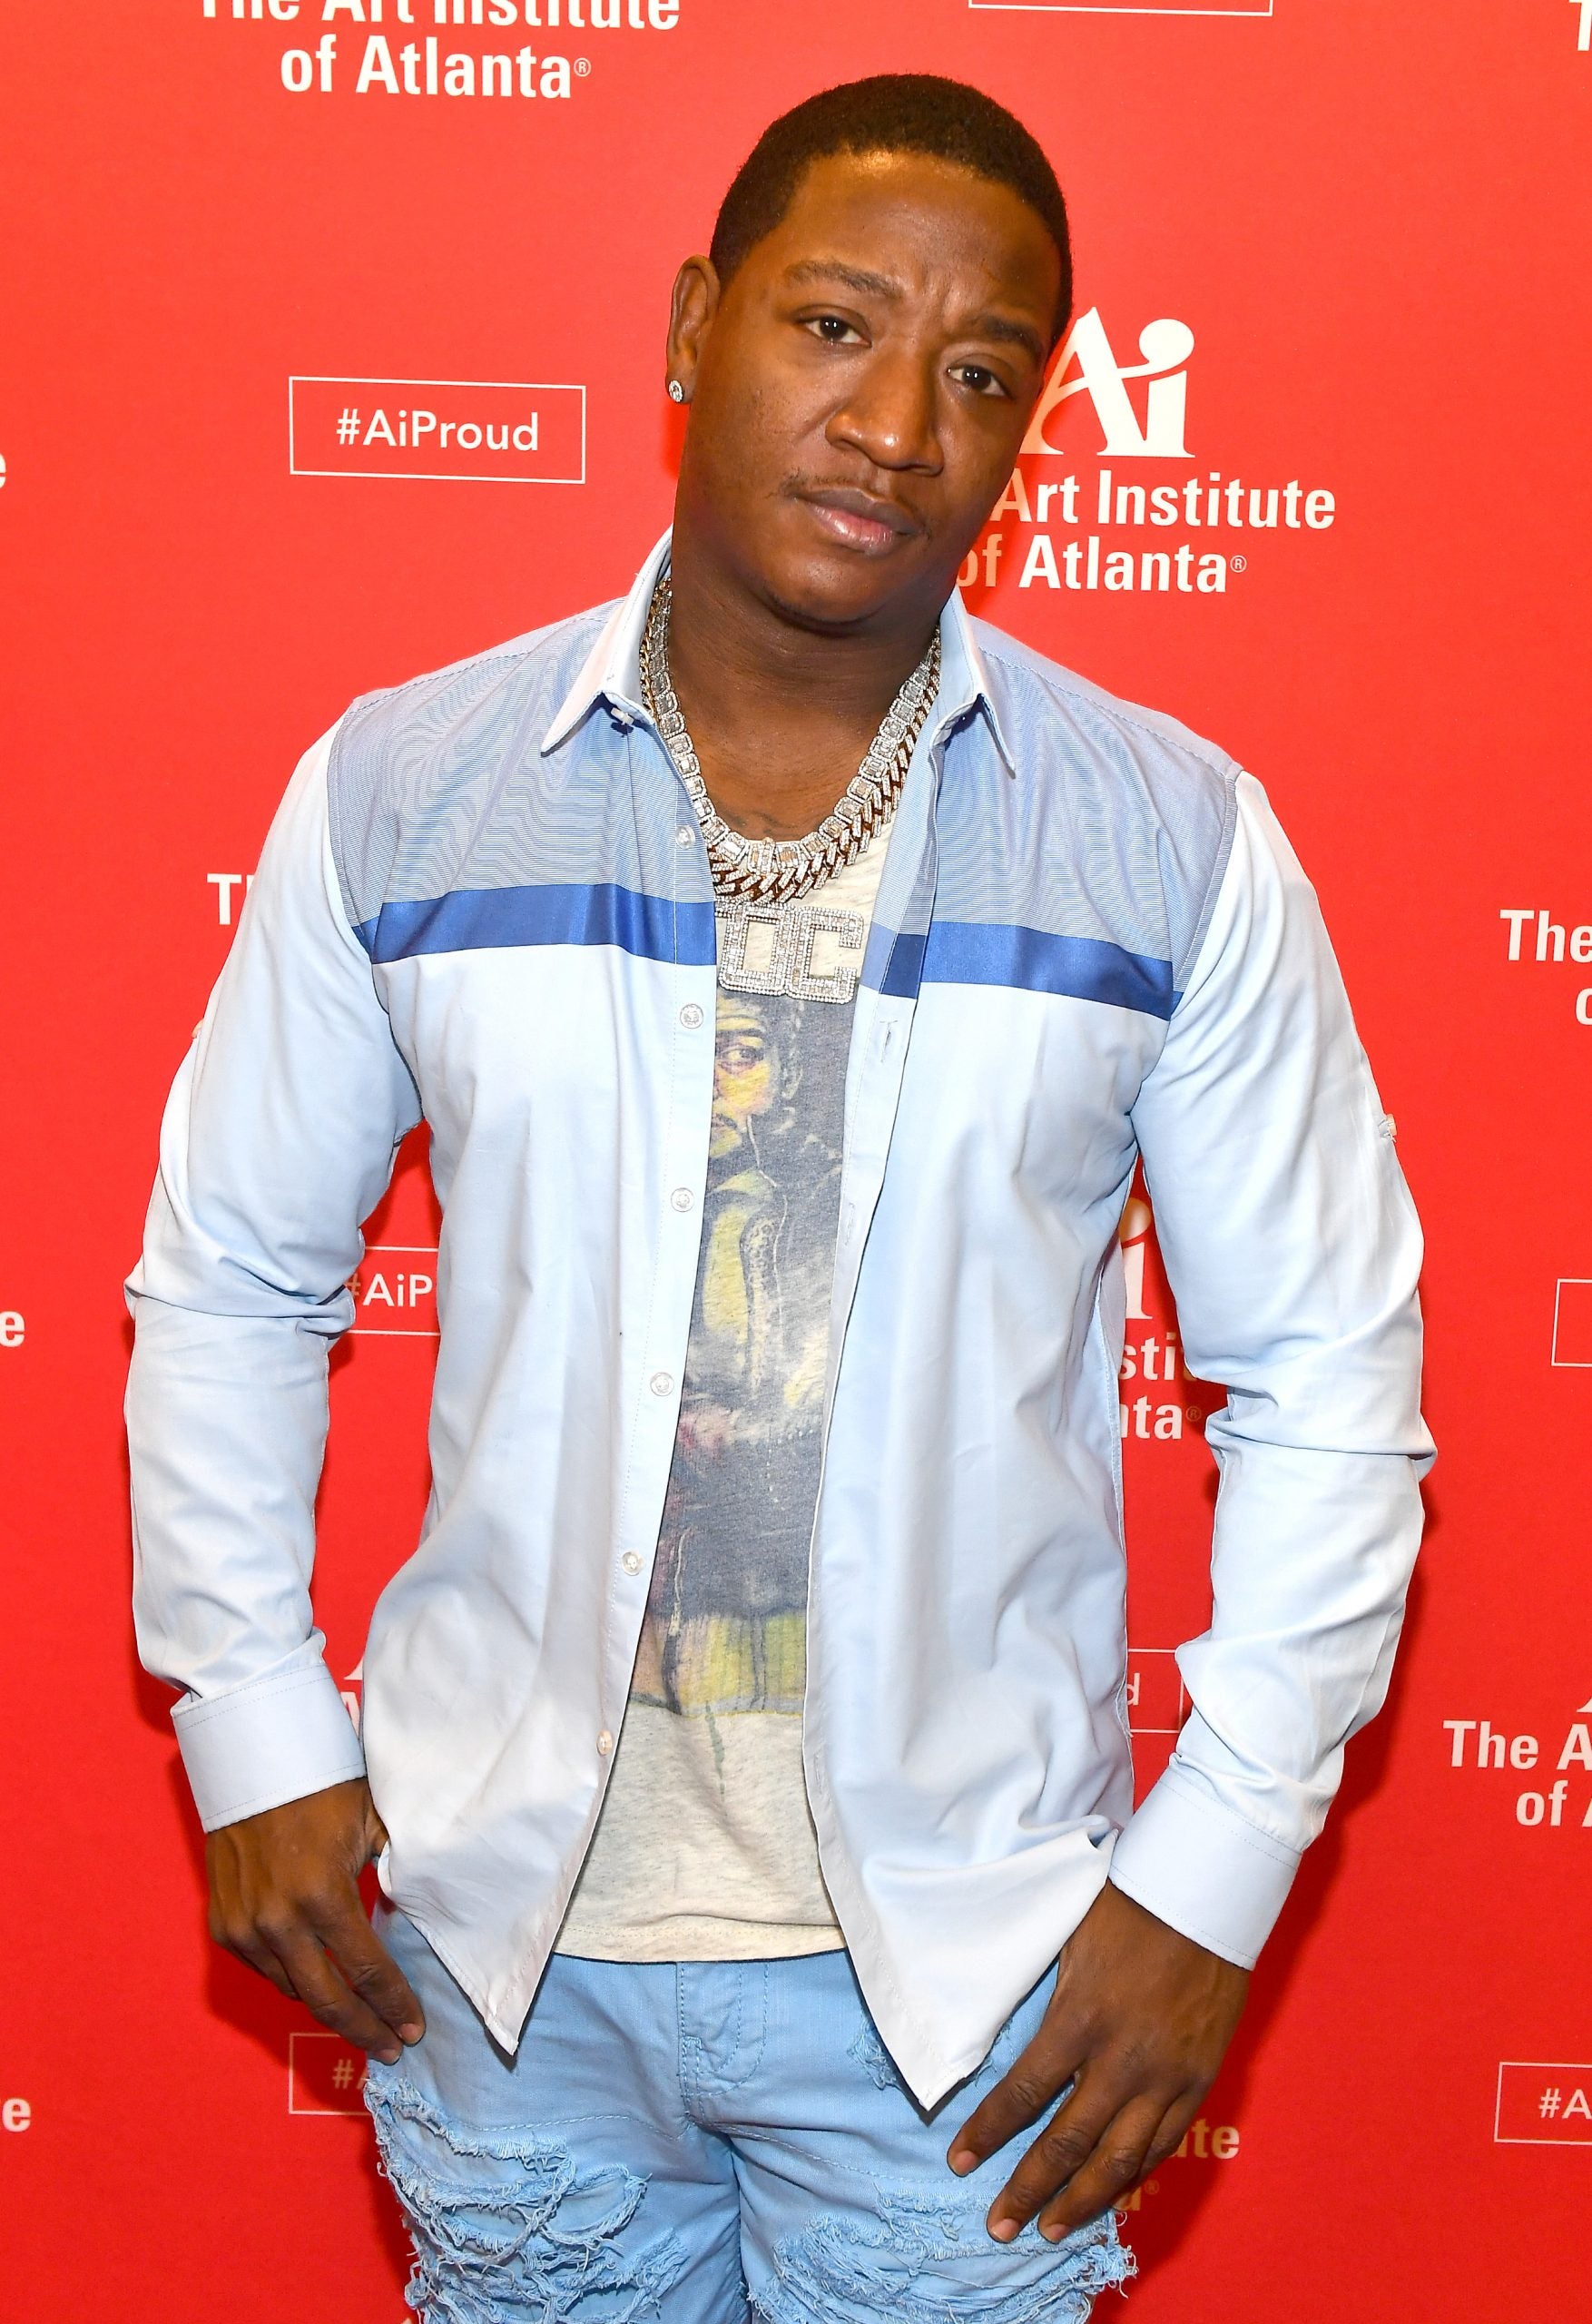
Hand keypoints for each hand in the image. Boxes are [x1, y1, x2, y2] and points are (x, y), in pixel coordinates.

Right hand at [205, 1776, 424, 2063]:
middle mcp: (279, 1922)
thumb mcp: (370, 1824)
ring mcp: (245, 1927)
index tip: (414, 2029)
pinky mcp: (222, 1925)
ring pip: (293, 1987)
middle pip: (327, 2000)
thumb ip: (394, 1871)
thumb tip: (420, 1911)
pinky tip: (316, 1973)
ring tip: (359, 2012)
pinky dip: (291, 1974)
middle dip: (364, 2029)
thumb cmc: (322, 1787)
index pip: (367, 1971)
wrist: (252, 1764)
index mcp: (323, 1897)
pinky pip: (263, 1968)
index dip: (394, 2004)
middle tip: (391, 2047)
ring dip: (327, 2002)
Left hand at [948, 1881, 1248, 2239]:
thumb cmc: (1125, 1907)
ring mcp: (1166, 2076)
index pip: (1023, 2093)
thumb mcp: (1066, 1940)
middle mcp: (1123, 2060)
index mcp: (1080, 2019)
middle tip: (998, 2226)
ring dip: (1081, 2200)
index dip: (987, 2133)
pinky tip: (1111, 2195)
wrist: (1203, 1895)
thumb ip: (1041, 1994)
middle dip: (1028, 2189)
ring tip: (1050, 2230)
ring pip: (1119, 2158)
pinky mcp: (1199, 2079)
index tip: (959, 2163)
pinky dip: (1134, 2173)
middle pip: (1068, 2142)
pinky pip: (1163, 2141)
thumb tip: (996, 2027)